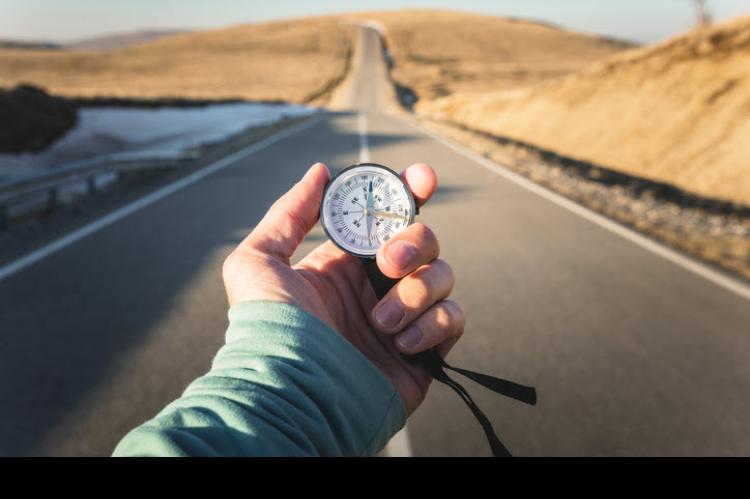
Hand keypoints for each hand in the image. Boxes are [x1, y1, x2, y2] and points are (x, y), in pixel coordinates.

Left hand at [222, 162, 464, 414]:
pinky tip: (400, 343)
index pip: (388, 218)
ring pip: (443, 276)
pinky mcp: (424, 352)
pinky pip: (454, 319)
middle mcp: (377, 287)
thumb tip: (321, 173)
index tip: (421, 178)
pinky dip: (433, 324)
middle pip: (425, 241)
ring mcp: (404, 319)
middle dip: (414, 243)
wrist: (291, 392)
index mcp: (346, 263)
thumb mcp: (258, 261)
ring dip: (415, 292)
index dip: (410, 192)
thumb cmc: (267, 329)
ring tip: (380, 322)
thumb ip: (289, 213)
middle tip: (387, 264)